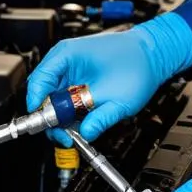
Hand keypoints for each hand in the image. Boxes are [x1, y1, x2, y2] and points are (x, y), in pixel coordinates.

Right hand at [25, 12, 191, 144]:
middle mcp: (64, 61)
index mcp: (67, 55)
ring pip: (54, 100)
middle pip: (43, 94)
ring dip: (63, 118)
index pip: (38, 81)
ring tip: (77, 131)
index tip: (45, 125)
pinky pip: (66, 100)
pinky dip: (72, 113)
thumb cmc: (137, 64)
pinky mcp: (77, 81)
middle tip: (66, 136)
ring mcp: (70, 71)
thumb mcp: (120, 97)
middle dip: (52, 118)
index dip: (38, 107)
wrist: (152, 55)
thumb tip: (86, 133)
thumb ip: (102, 118)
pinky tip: (82, 121)